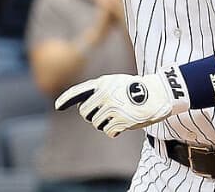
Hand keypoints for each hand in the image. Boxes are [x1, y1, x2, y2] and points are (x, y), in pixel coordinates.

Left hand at [55, 65, 189, 137]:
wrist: (158, 93)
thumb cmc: (137, 89)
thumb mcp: (116, 83)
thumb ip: (100, 92)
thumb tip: (83, 109)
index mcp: (102, 83)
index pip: (78, 91)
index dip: (66, 99)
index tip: (57, 106)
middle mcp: (104, 94)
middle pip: (85, 113)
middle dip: (92, 116)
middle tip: (105, 114)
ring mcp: (112, 107)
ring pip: (96, 123)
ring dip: (106, 123)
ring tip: (120, 114)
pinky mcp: (120, 120)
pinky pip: (108, 130)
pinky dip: (115, 129)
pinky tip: (125, 121)